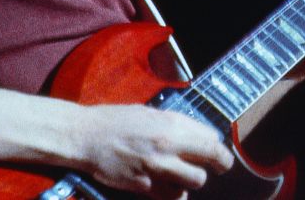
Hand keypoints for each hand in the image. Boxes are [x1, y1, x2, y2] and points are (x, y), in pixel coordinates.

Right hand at [73, 104, 232, 198]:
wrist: (84, 136)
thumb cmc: (116, 121)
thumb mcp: (150, 113)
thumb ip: (175, 125)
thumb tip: (197, 135)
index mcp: (172, 124)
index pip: (212, 137)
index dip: (217, 145)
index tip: (217, 150)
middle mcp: (168, 145)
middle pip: (212, 158)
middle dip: (220, 163)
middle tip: (219, 166)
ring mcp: (155, 167)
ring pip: (196, 181)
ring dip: (194, 179)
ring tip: (186, 175)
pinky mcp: (143, 186)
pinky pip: (172, 196)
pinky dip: (175, 194)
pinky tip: (170, 187)